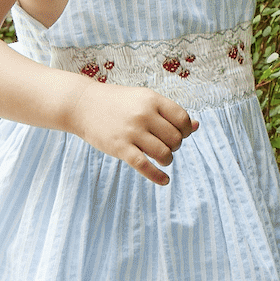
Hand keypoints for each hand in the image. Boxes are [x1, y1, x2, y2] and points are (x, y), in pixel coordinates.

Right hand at [67, 80, 197, 184]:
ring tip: (161, 158)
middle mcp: (143, 114)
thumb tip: (196, 126)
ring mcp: (131, 131)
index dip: (185, 130)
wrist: (82, 104)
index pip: (182, 118)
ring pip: (164, 153)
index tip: (178, 134)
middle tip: (165, 145)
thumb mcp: (143, 100)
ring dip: (167, 160)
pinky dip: (158, 177)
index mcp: (151, 99)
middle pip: (175, 138)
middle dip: (174, 146)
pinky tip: (164, 181)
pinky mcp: (120, 147)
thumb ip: (168, 112)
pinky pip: (145, 166)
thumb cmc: (117, 103)